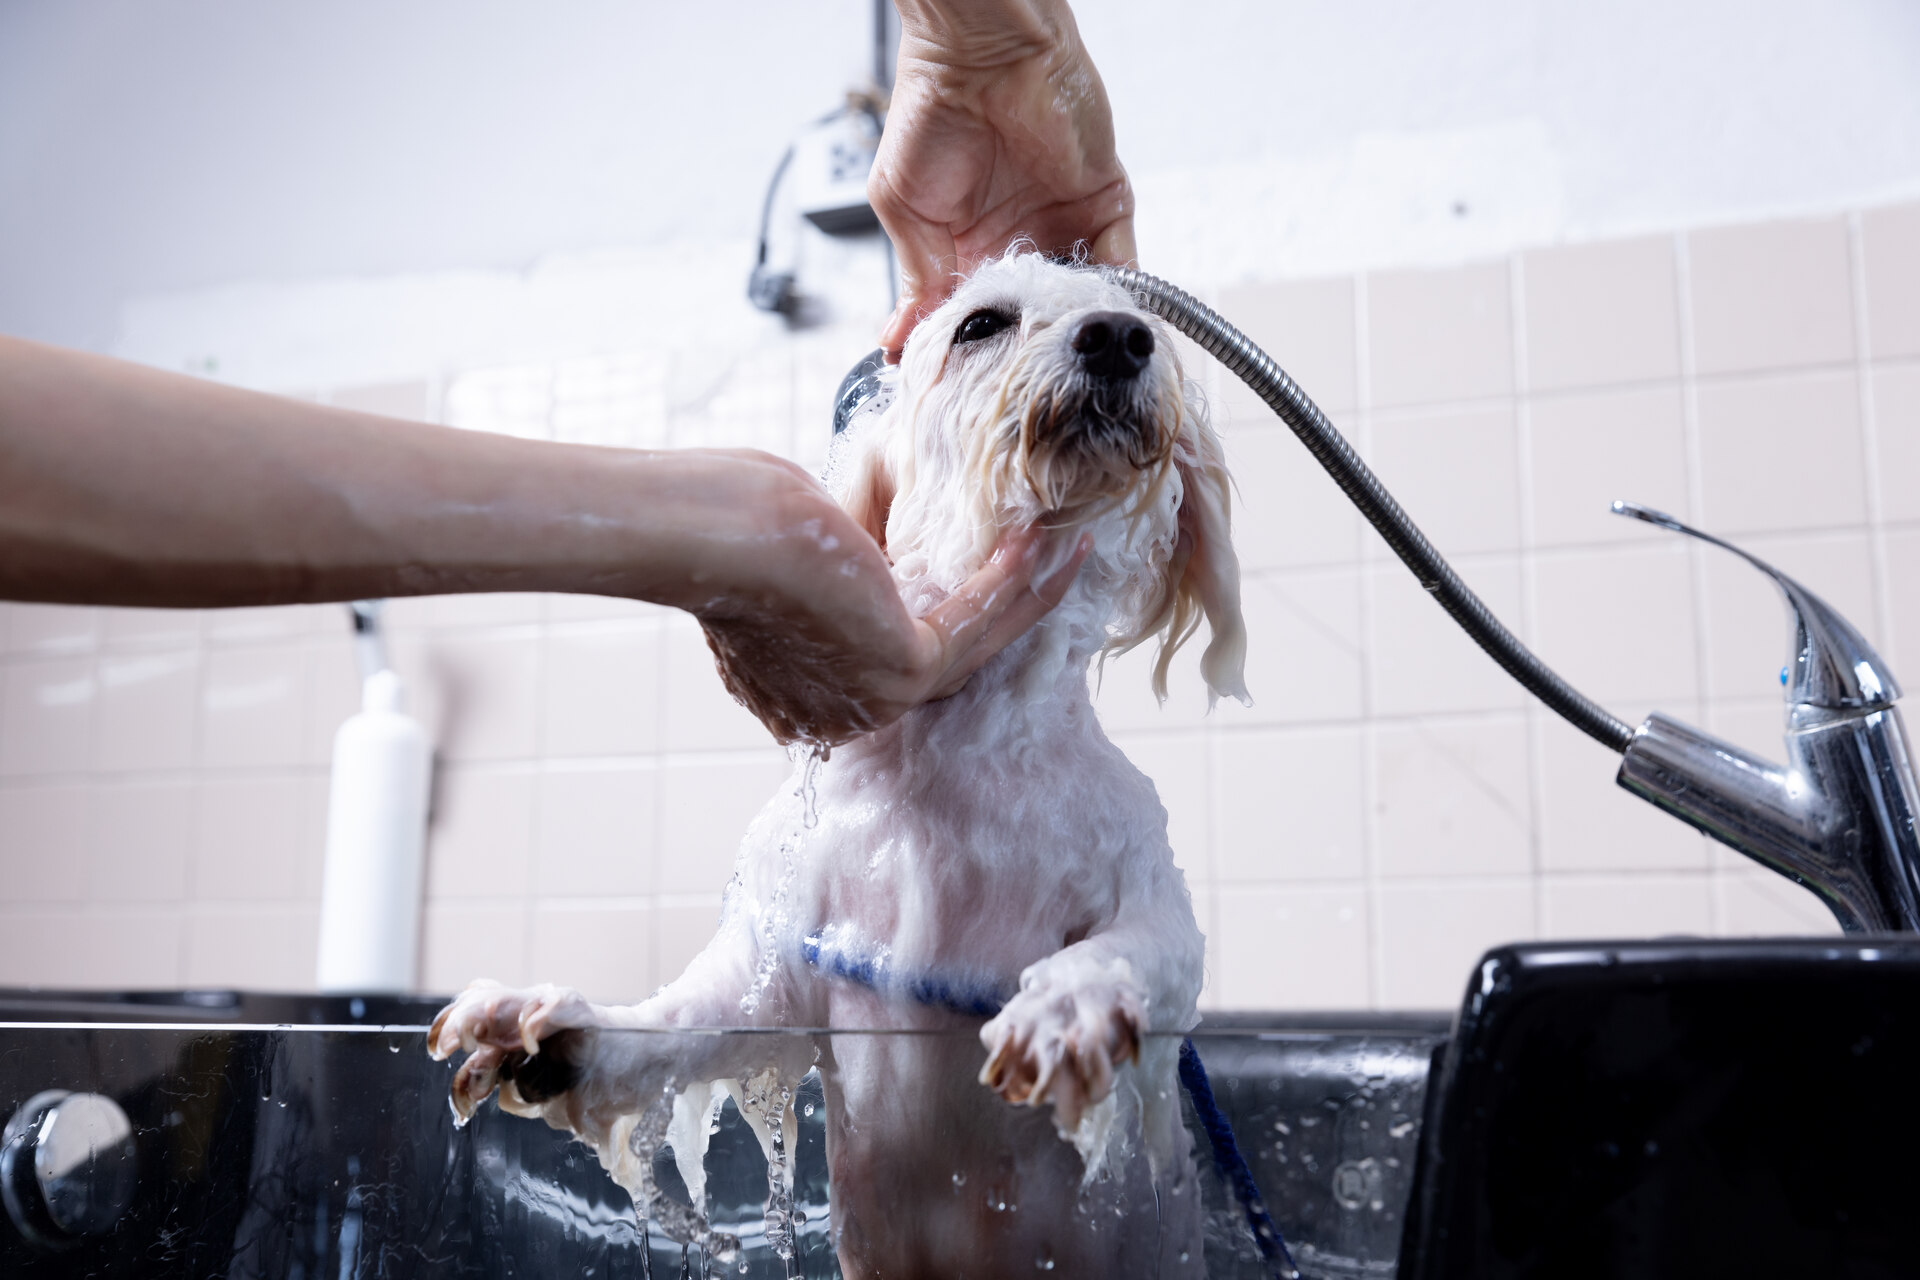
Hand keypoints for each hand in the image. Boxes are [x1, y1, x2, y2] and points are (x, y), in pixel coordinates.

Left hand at [686, 452, 1090, 744]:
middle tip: (1040, 554)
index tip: (986, 561)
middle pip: (946, 653)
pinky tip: (1042, 539)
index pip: (894, 653)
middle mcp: (843, 709)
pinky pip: (976, 624)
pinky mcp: (900, 670)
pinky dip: (1013, 579)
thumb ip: (861, 540)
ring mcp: (874, 698)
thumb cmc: (733, 523)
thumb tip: (904, 489)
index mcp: (807, 693)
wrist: (713, 531)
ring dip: (1024, 593)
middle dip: (1002, 604)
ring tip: (1064, 547)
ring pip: (972, 643)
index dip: (950, 605)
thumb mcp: (812, 541)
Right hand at [872, 0, 1134, 356]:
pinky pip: (1121, 266)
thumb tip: (903, 334)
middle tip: (1017, 384)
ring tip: (1059, 365)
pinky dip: (1113, 298)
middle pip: (1030, 316)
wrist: (983, 50)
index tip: (959, 385)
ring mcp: (1064, 227)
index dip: (970, 347)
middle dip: (1026, 349)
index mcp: (965, 246)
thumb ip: (917, 273)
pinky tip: (1095, 325)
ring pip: (1075, 300)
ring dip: (1069, 329)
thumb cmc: (931, 109)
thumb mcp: (903, 204)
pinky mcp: (1105, 207)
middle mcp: (1018, 241)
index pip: (974, 314)